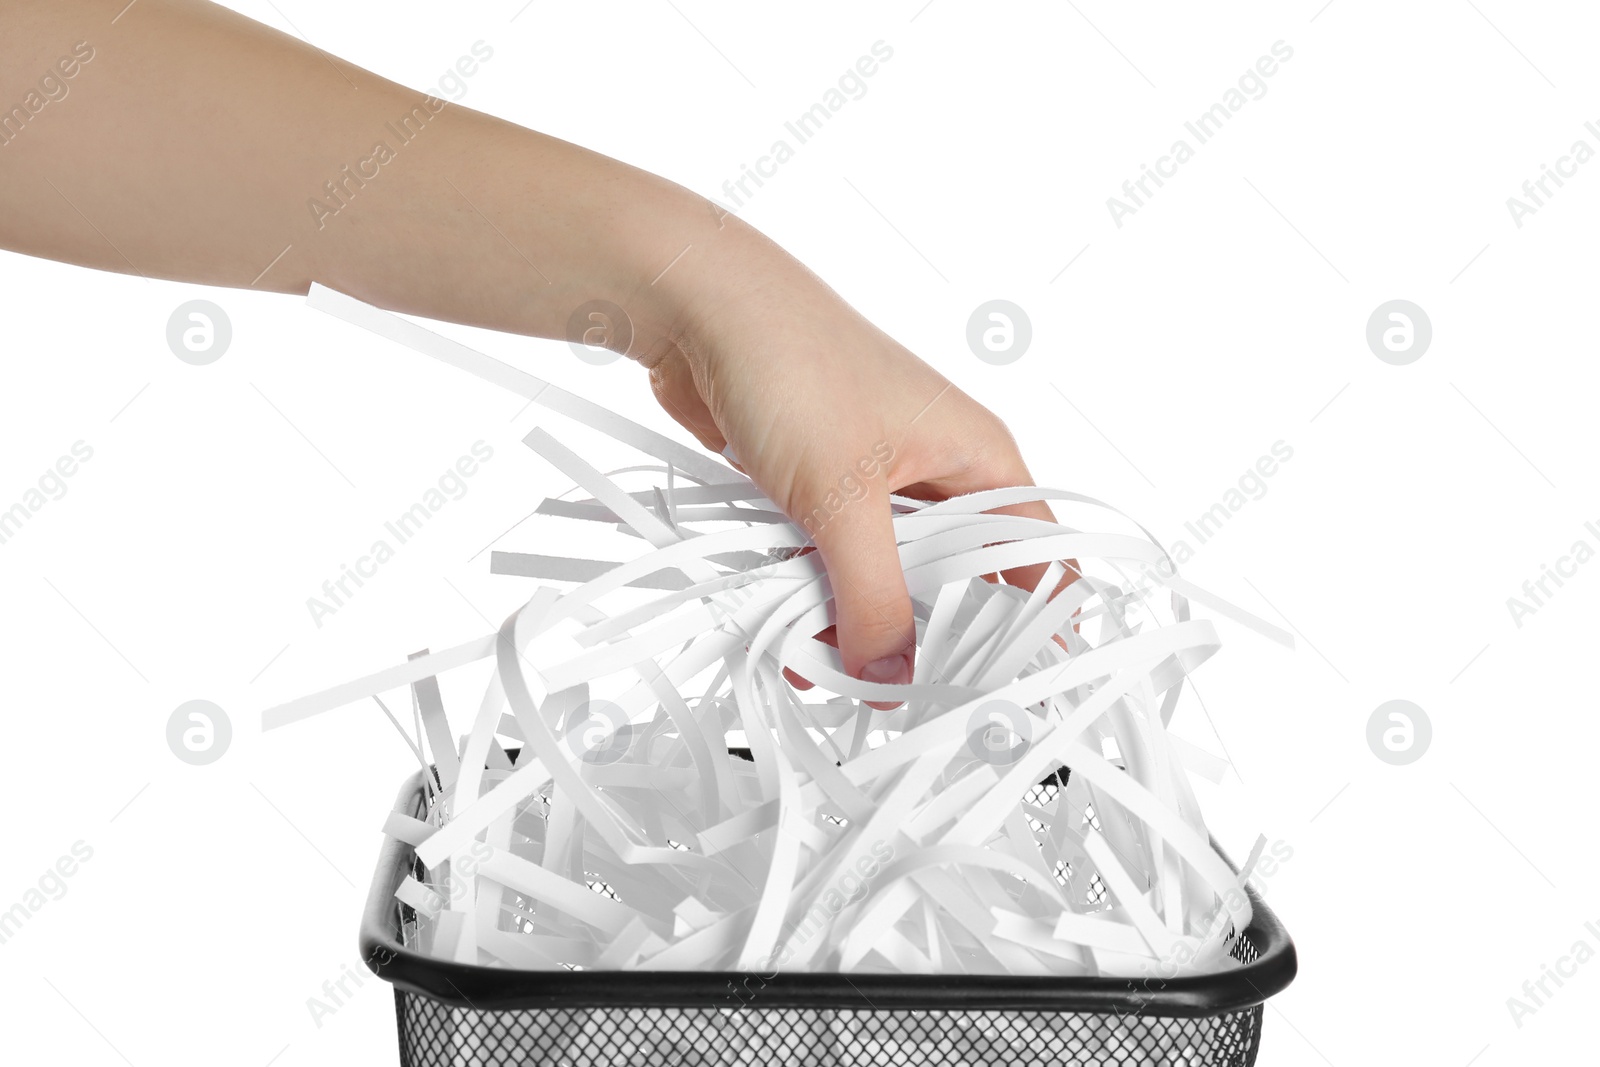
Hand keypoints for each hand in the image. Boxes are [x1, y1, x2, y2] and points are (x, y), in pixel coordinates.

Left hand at [635, 218, 1056, 706]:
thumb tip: (891, 673)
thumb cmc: (793, 360)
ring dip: (854, 620)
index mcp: (978, 457)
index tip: (1000, 687)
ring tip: (822, 665)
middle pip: (955, 578)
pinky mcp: (819, 487)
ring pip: (885, 574)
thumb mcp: (843, 494)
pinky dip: (811, 594)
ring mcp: (875, 479)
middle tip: (898, 689)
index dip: (1031, 622)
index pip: (1038, 555)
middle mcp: (936, 469)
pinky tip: (785, 630)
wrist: (698, 308)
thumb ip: (873, 594)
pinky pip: (830, 560)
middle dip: (924, 634)